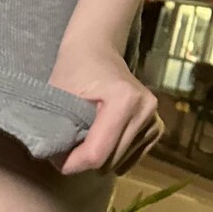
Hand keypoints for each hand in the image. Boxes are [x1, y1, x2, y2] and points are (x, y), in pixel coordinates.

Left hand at [47, 34, 164, 176]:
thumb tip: (55, 161)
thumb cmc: (75, 67)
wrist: (98, 48)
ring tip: (84, 137)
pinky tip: (103, 138)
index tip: (56, 158)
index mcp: (124, 99)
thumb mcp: (59, 93)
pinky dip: (113, 155)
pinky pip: (131, 158)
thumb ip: (57, 128)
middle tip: (66, 147)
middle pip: (109, 162)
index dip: (73, 162)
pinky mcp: (156, 126)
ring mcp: (154, 118)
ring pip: (119, 163)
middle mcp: (145, 110)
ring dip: (98, 159)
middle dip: (84, 161)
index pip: (97, 153)